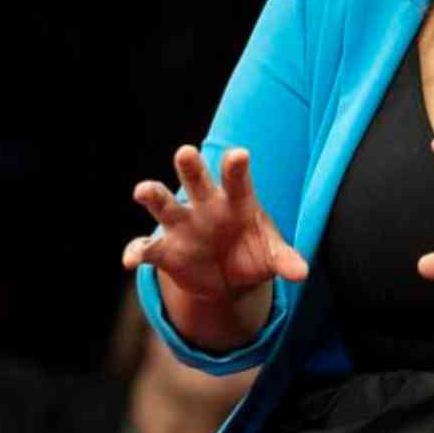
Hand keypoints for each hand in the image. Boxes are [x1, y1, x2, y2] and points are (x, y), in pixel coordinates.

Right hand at [122, 145, 306, 302]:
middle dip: (190, 167)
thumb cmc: (253, 253)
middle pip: (196, 180)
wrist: (228, 279)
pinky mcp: (165, 250)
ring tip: (143, 191)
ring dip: (154, 196)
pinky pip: (148, 248)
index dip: (236, 167)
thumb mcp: (271, 256)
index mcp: (237, 200)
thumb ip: (285, 260)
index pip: (238, 180)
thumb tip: (302, 274)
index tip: (239, 154)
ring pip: (164, 204)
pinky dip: (137, 252)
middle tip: (186, 152)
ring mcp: (182, 225)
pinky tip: (131, 260)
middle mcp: (206, 205)